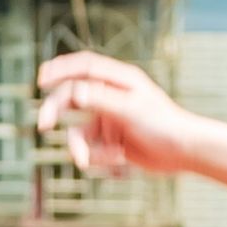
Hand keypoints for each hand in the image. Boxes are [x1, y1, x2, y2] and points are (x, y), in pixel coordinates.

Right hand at [34, 49, 194, 179]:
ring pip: (78, 131)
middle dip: (56, 111)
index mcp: (120, 81)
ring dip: (79, 146)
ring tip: (86, 160)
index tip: (41, 79)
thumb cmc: (163, 125)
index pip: (84, 67)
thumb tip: (73, 91)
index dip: (60, 69)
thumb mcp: (130, 110)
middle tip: (43, 125)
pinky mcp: (111, 141)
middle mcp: (112, 97)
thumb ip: (101, 99)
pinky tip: (119, 159)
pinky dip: (98, 157)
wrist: (185, 152)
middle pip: (72, 98)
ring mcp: (110, 120)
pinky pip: (91, 149)